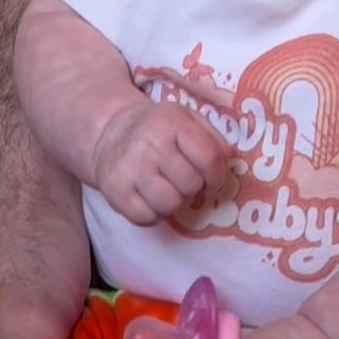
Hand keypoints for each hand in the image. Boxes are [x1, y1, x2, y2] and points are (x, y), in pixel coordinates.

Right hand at [92, 101, 230, 223]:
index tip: (211, 180)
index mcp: (171, 121)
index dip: (217, 177)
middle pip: (190, 185)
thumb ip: (213, 140)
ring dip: (173, 203)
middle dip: (192, 188)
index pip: (209, 159)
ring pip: (169, 205)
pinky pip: (146, 218)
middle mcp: (148, 143)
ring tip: (165, 189)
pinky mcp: (114, 190)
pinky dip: (152, 214)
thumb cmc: (159, 130)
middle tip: (181, 180)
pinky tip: (148, 198)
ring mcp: (129, 167)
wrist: (111, 132)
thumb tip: (228, 164)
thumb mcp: (187, 120)